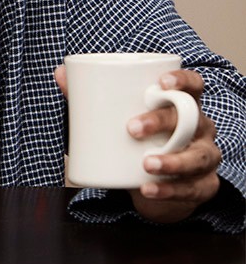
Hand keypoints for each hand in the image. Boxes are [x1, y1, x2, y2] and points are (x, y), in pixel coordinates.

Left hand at [54, 65, 222, 222]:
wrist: (152, 183)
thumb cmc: (137, 140)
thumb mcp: (117, 118)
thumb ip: (88, 96)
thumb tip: (59, 73)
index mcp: (182, 106)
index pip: (193, 86)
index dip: (183, 81)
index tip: (161, 83)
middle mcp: (200, 129)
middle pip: (191, 120)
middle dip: (162, 122)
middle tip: (131, 128)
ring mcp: (204, 157)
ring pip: (198, 157)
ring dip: (172, 161)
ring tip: (146, 164)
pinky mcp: (202, 186)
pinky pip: (191, 188)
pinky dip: (169, 190)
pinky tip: (149, 189)